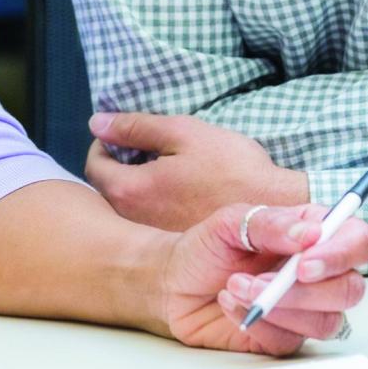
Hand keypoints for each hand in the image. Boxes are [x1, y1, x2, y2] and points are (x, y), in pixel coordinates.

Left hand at [85, 112, 307, 231]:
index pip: (94, 165)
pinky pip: (150, 220)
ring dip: (137, 183)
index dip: (105, 143)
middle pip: (108, 187)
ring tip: (166, 166)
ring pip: (129, 205)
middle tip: (145, 147)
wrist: (273, 209)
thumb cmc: (231, 168)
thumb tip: (96, 122)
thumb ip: (136, 127)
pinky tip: (182, 191)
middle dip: (119, 163)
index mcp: (130, 190)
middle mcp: (133, 221)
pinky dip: (155, 203)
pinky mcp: (174, 245)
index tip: (122, 134)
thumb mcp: (183, 132)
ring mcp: (153, 238)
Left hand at [154, 201, 367, 354]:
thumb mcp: (230, 221)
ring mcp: (305, 308)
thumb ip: (271, 223)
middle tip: (267, 281)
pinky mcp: (285, 335)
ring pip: (326, 321)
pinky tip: (231, 304)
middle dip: (308, 290)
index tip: (306, 261)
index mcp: (314, 234)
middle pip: (351, 289)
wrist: (175, 282)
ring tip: (236, 286)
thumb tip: (310, 233)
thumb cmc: (206, 247)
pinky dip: (257, 322)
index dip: (343, 254)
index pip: (359, 241)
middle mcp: (318, 272)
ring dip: (278, 306)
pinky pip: (290, 340)